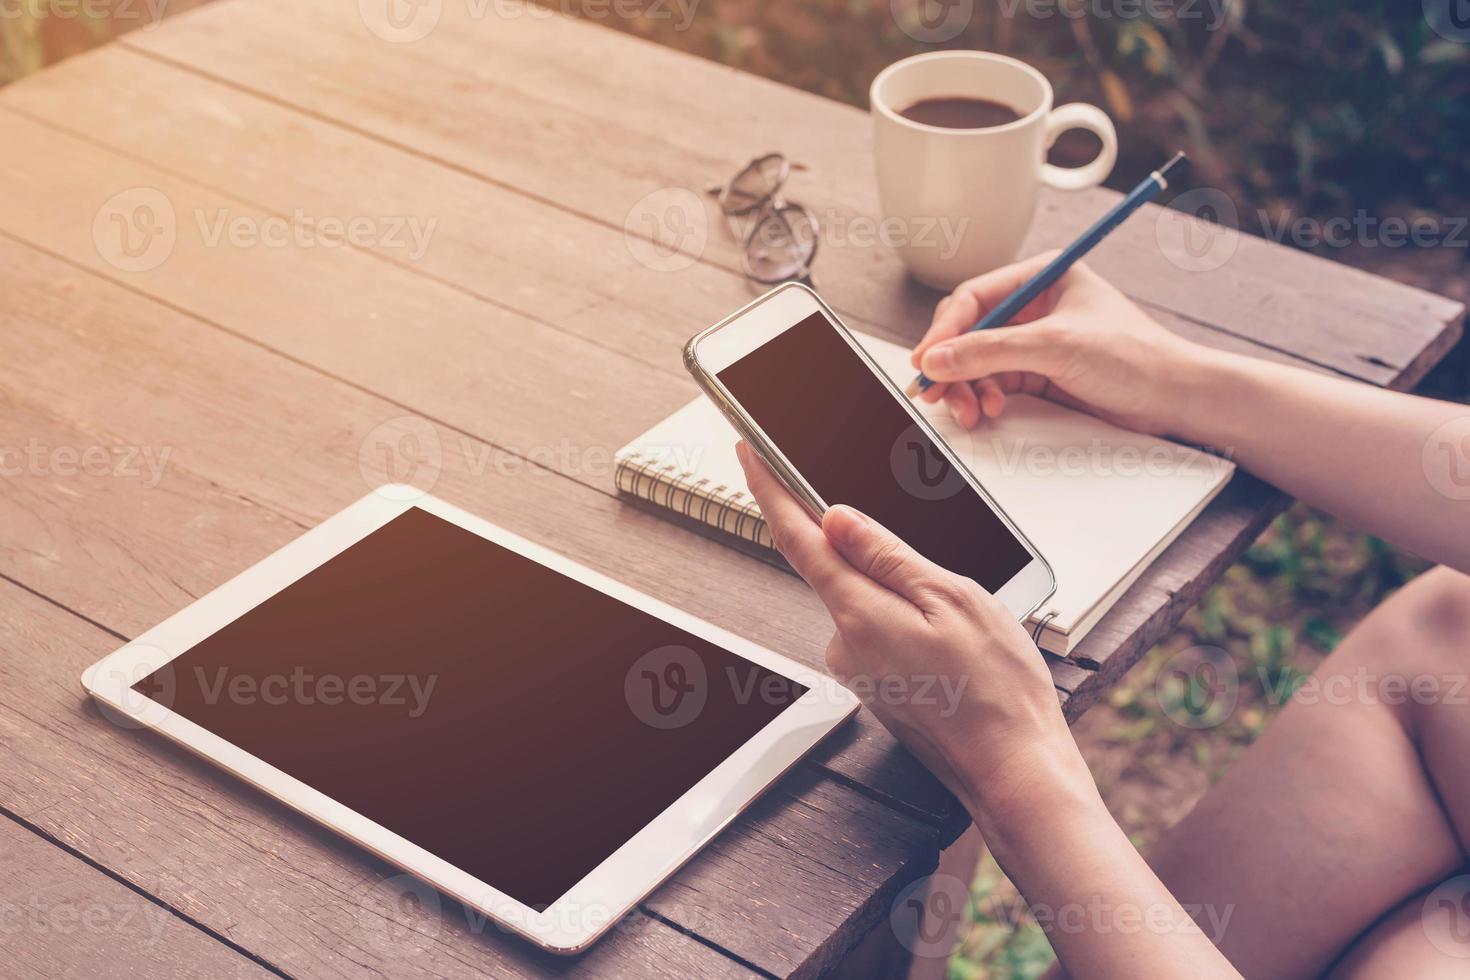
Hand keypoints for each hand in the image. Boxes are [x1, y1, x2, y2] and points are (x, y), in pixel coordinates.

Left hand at [735, 441, 1089, 824]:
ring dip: (905, 592)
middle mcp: (845, 643)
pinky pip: (884, 629)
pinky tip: (954, 642)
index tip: (751, 451)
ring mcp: (859, 667)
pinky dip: (912, 621)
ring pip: (868, 600)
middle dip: (872, 548)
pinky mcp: (878, 684)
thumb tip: (835, 518)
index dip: (770, 488)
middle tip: (927, 561)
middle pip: (835, 566)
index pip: (797, 537)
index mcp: (858, 613)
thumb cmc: (996, 692)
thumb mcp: (951, 599)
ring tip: (963, 620)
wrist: (1014, 770)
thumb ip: (887, 555)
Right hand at [911, 252, 1210, 435]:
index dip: (945, 331)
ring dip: (966, 386)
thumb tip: (936, 360)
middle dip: (951, 364)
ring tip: (969, 410)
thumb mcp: (1055, 347)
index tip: (925, 361)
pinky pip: (994, 382)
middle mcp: (1035, 306)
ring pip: (978, 361)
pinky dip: (983, 396)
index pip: (974, 298)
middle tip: (932, 392)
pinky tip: (988, 410)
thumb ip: (990, 351)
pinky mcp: (1039, 374)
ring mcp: (1035, 341)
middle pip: (969, 331)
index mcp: (1042, 277)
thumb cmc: (1134, 356)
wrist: (1174, 398)